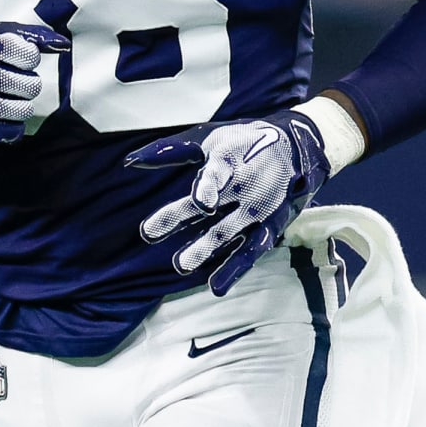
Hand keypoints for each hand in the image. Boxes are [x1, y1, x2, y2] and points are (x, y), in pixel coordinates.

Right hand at [0, 22, 67, 147]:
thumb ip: (30, 36)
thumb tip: (64, 45)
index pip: (29, 55)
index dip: (29, 59)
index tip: (17, 60)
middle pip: (31, 86)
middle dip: (27, 84)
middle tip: (13, 82)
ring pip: (24, 110)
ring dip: (20, 104)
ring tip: (5, 98)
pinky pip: (13, 131)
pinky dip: (12, 123)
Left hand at [126, 109, 331, 295]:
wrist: (296, 148)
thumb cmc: (242, 142)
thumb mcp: (210, 139)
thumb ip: (171, 151)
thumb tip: (130, 161)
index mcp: (230, 158)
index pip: (218, 173)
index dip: (209, 187)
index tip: (202, 203)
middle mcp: (244, 185)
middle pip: (210, 205)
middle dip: (179, 217)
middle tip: (148, 232)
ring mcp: (256, 209)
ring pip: (228, 231)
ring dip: (205, 248)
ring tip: (180, 265)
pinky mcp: (266, 227)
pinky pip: (249, 250)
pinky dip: (234, 268)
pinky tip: (216, 287)